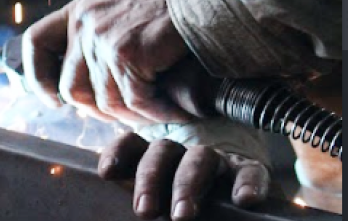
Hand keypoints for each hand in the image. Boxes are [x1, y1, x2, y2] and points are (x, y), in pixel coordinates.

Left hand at [22, 0, 190, 123]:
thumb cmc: (169, 2)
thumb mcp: (119, 8)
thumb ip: (98, 34)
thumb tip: (91, 85)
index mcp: (78, 9)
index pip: (36, 42)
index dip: (39, 77)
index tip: (55, 100)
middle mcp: (84, 22)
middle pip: (71, 88)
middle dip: (98, 111)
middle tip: (128, 114)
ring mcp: (103, 37)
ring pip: (105, 102)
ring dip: (134, 116)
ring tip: (159, 111)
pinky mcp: (127, 52)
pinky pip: (134, 102)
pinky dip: (157, 113)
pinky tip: (174, 110)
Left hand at [98, 132, 269, 219]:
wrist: (237, 194)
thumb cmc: (183, 202)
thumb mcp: (161, 198)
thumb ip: (146, 201)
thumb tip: (131, 208)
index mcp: (156, 157)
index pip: (132, 144)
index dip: (118, 154)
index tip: (106, 173)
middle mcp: (183, 152)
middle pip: (162, 152)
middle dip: (150, 180)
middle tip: (144, 211)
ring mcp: (217, 159)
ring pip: (199, 158)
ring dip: (188, 184)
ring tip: (181, 215)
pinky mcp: (248, 169)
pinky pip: (250, 171)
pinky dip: (247, 183)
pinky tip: (244, 200)